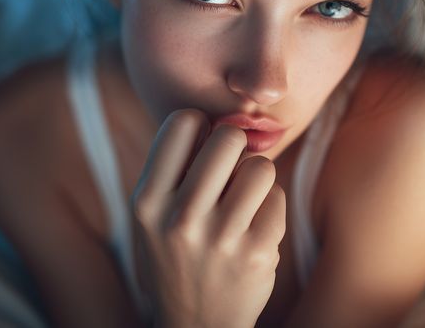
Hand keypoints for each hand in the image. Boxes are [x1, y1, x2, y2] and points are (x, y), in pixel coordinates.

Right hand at [130, 108, 285, 327]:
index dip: (200, 127)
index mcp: (147, 201)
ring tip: (241, 200)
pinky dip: (270, 207)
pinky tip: (252, 228)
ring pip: (260, 166)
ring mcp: (220, 239)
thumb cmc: (176, 253)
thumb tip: (225, 118)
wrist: (196, 325)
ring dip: (256, 178)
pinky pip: (277, 197)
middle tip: (229, 170)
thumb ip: (176, 166)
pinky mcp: (257, 254)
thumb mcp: (153, 214)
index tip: (202, 147)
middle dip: (235, 147)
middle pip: (229, 137)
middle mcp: (180, 218)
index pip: (183, 121)